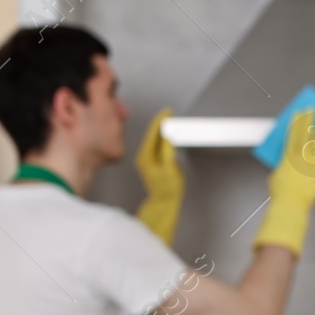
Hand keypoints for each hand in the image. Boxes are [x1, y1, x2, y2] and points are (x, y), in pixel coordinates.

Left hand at [136, 108, 183, 243]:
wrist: (164, 201)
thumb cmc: (167, 189)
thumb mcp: (170, 169)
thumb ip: (168, 152)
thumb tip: (168, 137)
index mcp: (146, 157)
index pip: (153, 134)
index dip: (160, 121)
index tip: (166, 112)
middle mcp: (144, 157)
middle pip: (151, 135)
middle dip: (159, 123)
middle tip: (168, 113)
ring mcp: (147, 159)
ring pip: (153, 139)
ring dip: (160, 129)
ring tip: (167, 120)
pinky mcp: (151, 162)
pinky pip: (155, 145)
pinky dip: (161, 137)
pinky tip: (165, 134)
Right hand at [255, 107, 314, 256]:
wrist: (291, 205)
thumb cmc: (282, 194)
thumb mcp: (275, 177)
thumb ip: (281, 167)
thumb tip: (285, 163)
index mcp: (287, 157)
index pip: (291, 134)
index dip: (296, 122)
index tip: (299, 112)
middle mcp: (299, 157)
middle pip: (305, 134)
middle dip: (309, 120)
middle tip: (313, 110)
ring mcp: (311, 164)